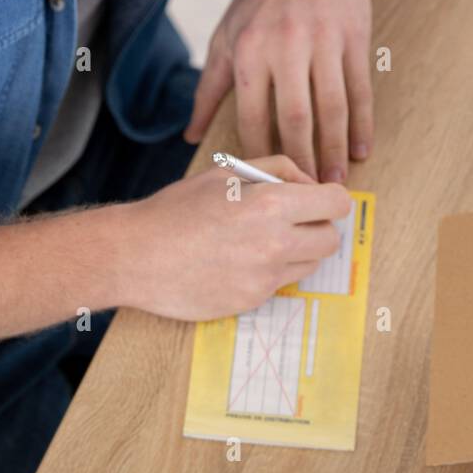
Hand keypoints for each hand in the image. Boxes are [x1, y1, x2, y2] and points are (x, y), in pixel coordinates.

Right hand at [114, 155, 351, 319]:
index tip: (318, 200)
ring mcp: (264, 279)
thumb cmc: (177, 208)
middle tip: (292, 220)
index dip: (330, 199)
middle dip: (318, 227)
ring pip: (310, 265)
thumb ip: (276, 169)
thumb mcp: (226, 171)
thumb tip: (308, 182)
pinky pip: (279, 285)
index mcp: (271, 205)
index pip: (336, 204)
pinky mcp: (251, 302)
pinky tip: (238, 260)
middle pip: (331, 240)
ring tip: (260, 239)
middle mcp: (275, 244)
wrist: (136, 256)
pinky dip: (269, 272)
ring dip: (297, 251)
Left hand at [183, 0, 373, 180]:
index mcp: (249, 51)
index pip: (252, 116)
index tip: (266, 185)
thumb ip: (208, 88)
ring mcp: (323, 41)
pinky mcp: (353, 37)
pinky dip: (362, 122)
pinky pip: (359, 88)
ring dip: (335, 148)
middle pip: (295, 117)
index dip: (260, 154)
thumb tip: (189, 135)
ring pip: (331, 107)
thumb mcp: (226, 35)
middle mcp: (285, 46)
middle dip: (302, 160)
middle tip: (309, 194)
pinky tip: (362, 148)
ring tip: (336, 180)